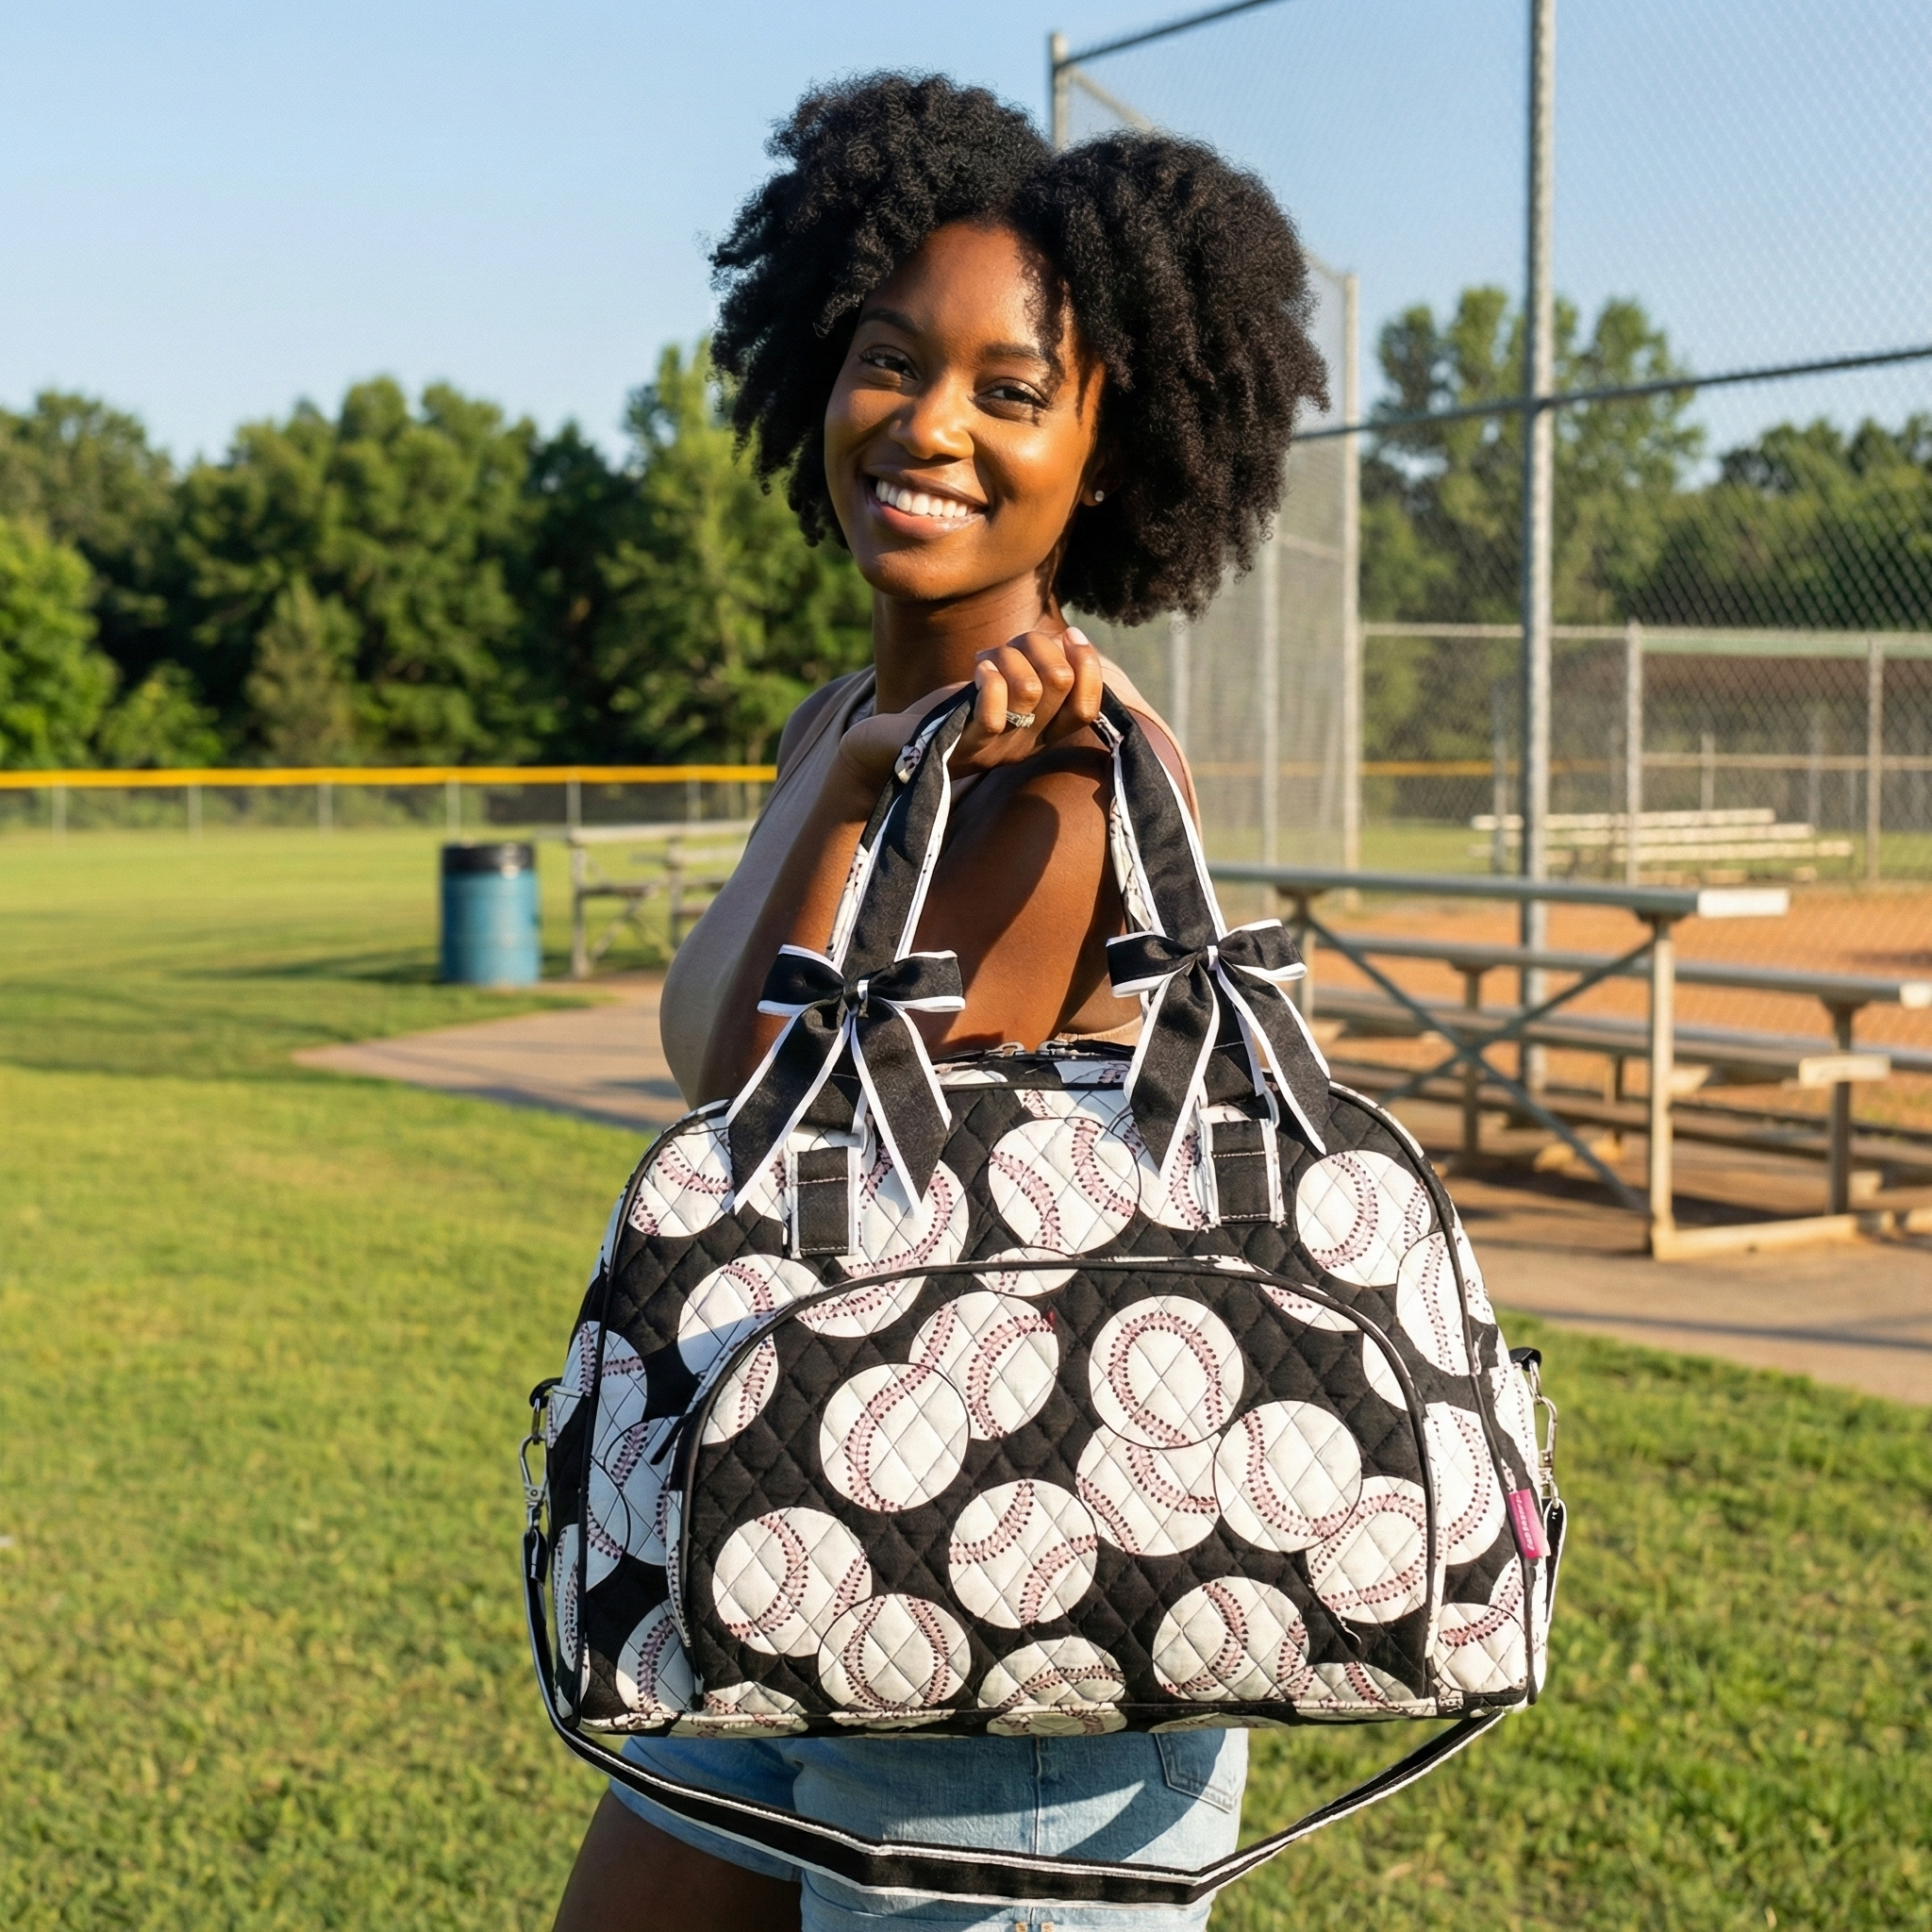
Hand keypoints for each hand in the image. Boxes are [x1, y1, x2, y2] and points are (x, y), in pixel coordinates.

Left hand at [836, 627, 1103, 791]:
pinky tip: (977, 670)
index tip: (1068, 634)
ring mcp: (996, 749)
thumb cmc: (952, 711)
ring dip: (1008, 656)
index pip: (1088, 708)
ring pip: (1030, 689)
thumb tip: (1070, 638)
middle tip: (1009, 645)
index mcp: (1041, 734)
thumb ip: (1037, 667)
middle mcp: (1025, 746)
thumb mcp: (1003, 687)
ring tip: (986, 659)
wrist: (894, 746)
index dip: (1088, 665)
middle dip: (1038, 644)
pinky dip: (988, 679)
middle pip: (1060, 682)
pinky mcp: (964, 746)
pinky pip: (993, 714)